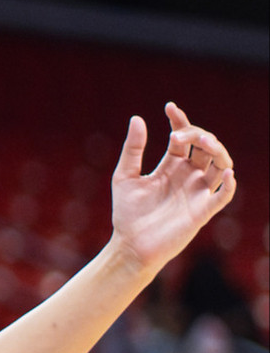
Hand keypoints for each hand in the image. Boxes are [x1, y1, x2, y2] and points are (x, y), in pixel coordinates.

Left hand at [109, 102, 237, 273]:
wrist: (129, 245)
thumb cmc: (127, 212)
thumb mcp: (124, 176)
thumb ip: (133, 149)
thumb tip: (138, 118)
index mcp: (171, 166)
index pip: (183, 138)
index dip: (180, 121)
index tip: (169, 107)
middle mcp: (189, 176)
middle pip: (205, 146)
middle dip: (197, 134)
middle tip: (177, 134)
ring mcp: (198, 192)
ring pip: (221, 164)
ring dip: (217, 151)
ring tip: (204, 141)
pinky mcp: (203, 211)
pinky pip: (223, 194)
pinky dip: (229, 183)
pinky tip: (226, 171)